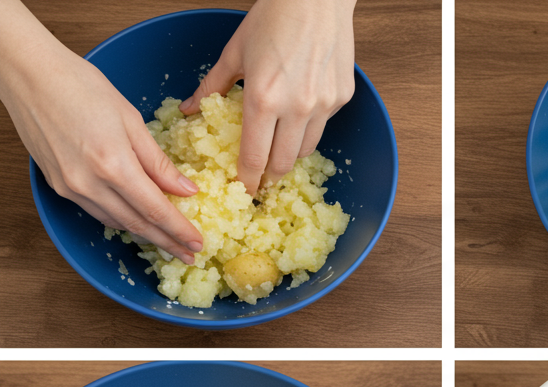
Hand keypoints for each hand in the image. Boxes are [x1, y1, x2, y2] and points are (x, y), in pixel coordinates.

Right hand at [0, 3, 201, 263]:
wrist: (29, 75)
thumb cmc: (80, 86)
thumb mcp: (131, 120)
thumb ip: (158, 161)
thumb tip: (187, 190)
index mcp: (113, 165)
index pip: (156, 210)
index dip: (180, 231)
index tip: (199, 244)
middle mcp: (88, 183)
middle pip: (137, 224)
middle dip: (167, 242)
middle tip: (190, 255)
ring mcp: (69, 187)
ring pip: (116, 222)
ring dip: (145, 235)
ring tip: (169, 242)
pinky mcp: (57, 185)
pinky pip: (96, 212)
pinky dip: (121, 220)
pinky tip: (136, 221)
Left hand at [181, 0, 355, 194]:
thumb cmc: (273, 19)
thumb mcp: (234, 53)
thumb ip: (212, 87)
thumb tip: (189, 110)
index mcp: (264, 99)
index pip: (254, 158)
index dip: (248, 180)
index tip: (245, 190)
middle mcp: (297, 108)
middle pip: (283, 163)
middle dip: (270, 175)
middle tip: (261, 178)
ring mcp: (324, 105)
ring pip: (305, 150)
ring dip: (289, 155)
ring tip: (278, 150)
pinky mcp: (342, 98)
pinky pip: (322, 126)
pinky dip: (308, 128)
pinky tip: (298, 115)